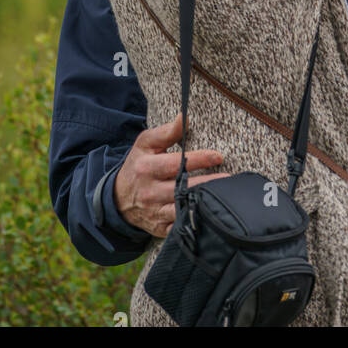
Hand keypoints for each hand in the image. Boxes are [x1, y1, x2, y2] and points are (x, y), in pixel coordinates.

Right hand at [113, 113, 229, 237]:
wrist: (118, 199)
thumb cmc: (138, 165)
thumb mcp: (145, 144)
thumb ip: (167, 132)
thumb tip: (184, 118)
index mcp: (147, 168)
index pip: (176, 164)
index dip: (199, 159)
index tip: (218, 156)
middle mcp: (150, 192)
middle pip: (183, 188)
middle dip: (207, 184)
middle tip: (229, 179)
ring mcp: (155, 213)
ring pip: (183, 210)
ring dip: (203, 203)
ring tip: (224, 196)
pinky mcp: (160, 229)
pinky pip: (180, 228)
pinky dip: (195, 223)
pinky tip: (210, 215)